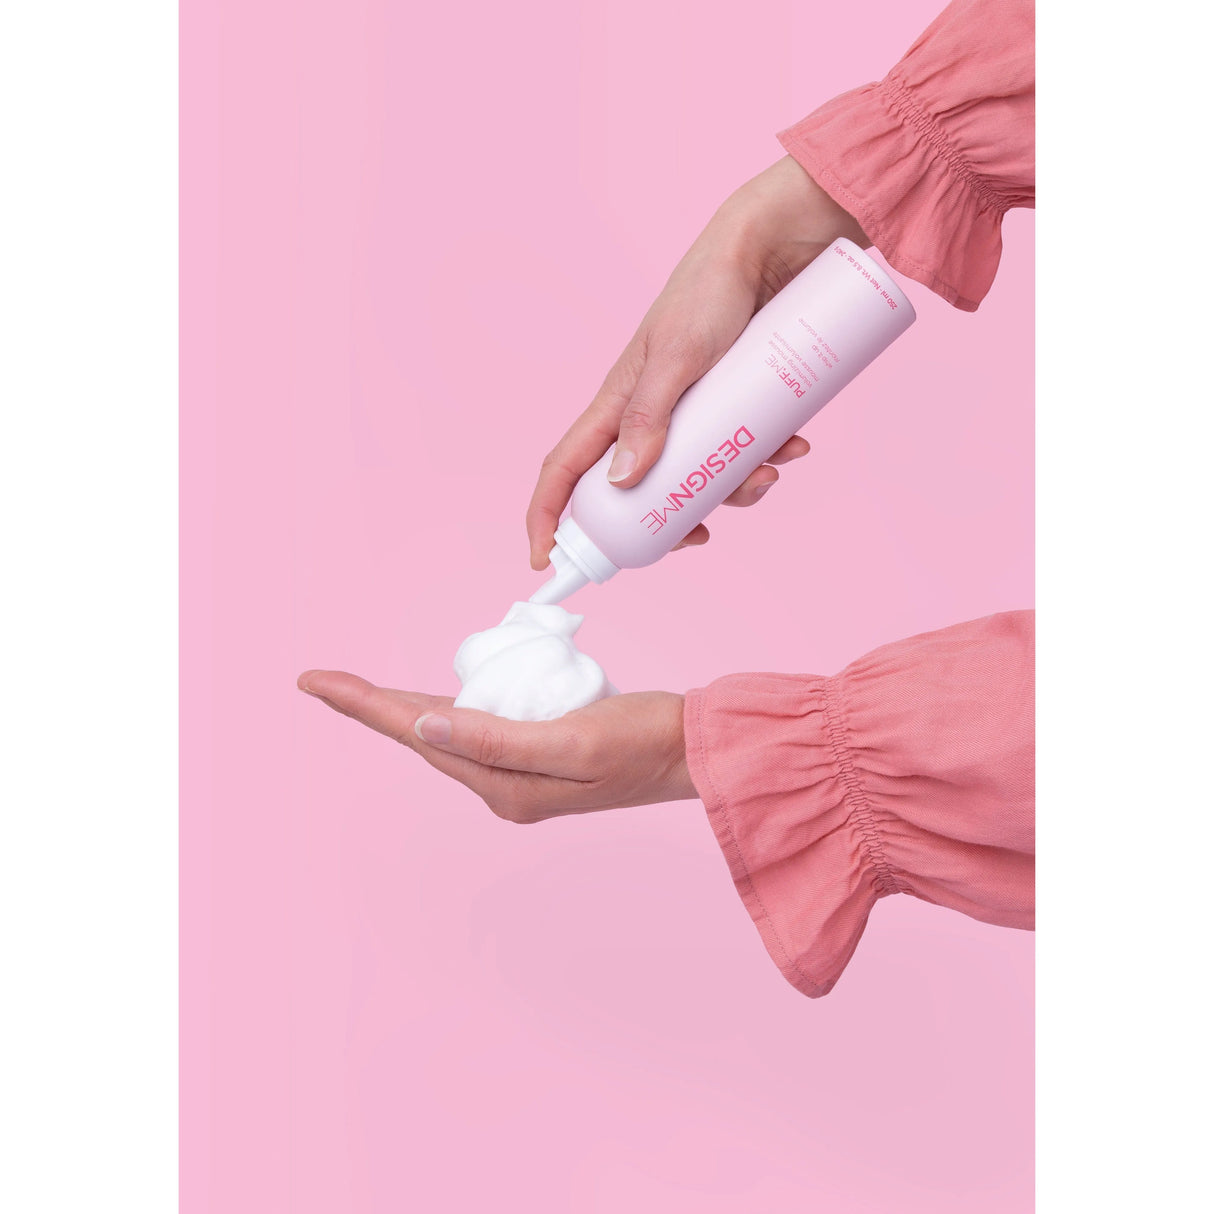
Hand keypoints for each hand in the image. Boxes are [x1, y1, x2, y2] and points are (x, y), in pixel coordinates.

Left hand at [298, 670, 696, 821]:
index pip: (418, 733)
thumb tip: (424, 724)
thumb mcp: (572, 741)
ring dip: (405, 707)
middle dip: (372, 707)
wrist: (691, 750)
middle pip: (424, 734)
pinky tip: (437, 696)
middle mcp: (503, 785)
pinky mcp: (537, 753)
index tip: (313, 680)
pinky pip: (479, 726)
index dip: (364, 704)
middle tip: (322, 680)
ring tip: (360, 690)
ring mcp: (519, 773)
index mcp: (504, 786)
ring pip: (448, 730)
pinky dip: (451, 705)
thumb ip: (496, 738)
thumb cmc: (642, 740)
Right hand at [526, 155, 868, 568]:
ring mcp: (689, 414)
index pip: (564, 469)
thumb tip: (622, 483)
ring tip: (768, 473)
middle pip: (636, 494)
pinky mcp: (729, 407)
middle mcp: (645, 416)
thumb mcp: (677, 356)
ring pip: (696, 480)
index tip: (546, 562)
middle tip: (700, 536)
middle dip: (668, 522)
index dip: (548, 517)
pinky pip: (738, 453)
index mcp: (614, 405)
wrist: (774, 250)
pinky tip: (793, 447)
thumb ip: (649, 415)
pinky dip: (765, 461)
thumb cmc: (712, 291)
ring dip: (734, 491)